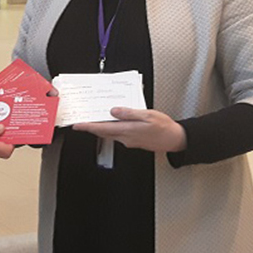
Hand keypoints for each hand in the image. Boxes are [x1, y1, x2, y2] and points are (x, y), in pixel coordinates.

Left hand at [72, 107, 186, 153]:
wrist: (175, 139)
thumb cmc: (164, 127)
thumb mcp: (147, 115)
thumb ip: (129, 113)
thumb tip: (114, 111)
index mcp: (128, 130)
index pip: (103, 129)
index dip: (88, 127)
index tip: (78, 125)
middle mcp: (126, 138)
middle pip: (104, 132)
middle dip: (91, 127)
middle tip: (81, 121)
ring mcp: (129, 141)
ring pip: (110, 134)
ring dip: (101, 128)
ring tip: (94, 120)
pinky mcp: (133, 141)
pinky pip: (118, 134)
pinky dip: (112, 129)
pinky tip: (113, 122)